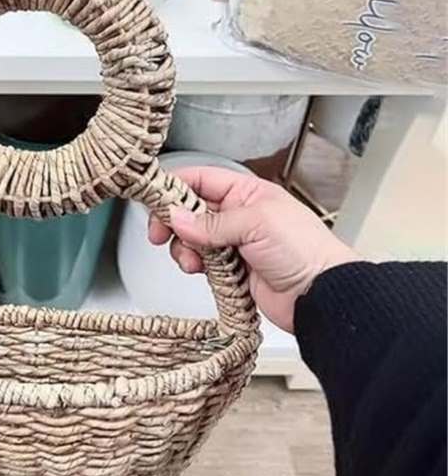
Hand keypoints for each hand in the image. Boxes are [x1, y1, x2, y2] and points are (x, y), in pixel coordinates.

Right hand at [148, 166, 358, 332]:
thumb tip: (176, 217)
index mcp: (246, 193)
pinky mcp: (233, 269)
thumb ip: (212, 222)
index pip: (201, 180)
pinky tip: (200, 270)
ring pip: (193, 238)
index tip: (153, 199)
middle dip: (173, 222)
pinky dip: (195, 265)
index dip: (174, 187)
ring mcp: (235, 242)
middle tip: (159, 234)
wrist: (322, 296)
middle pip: (191, 210)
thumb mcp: (255, 224)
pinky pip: (202, 262)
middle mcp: (238, 214)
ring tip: (190, 259)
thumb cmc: (304, 250)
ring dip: (183, 248)